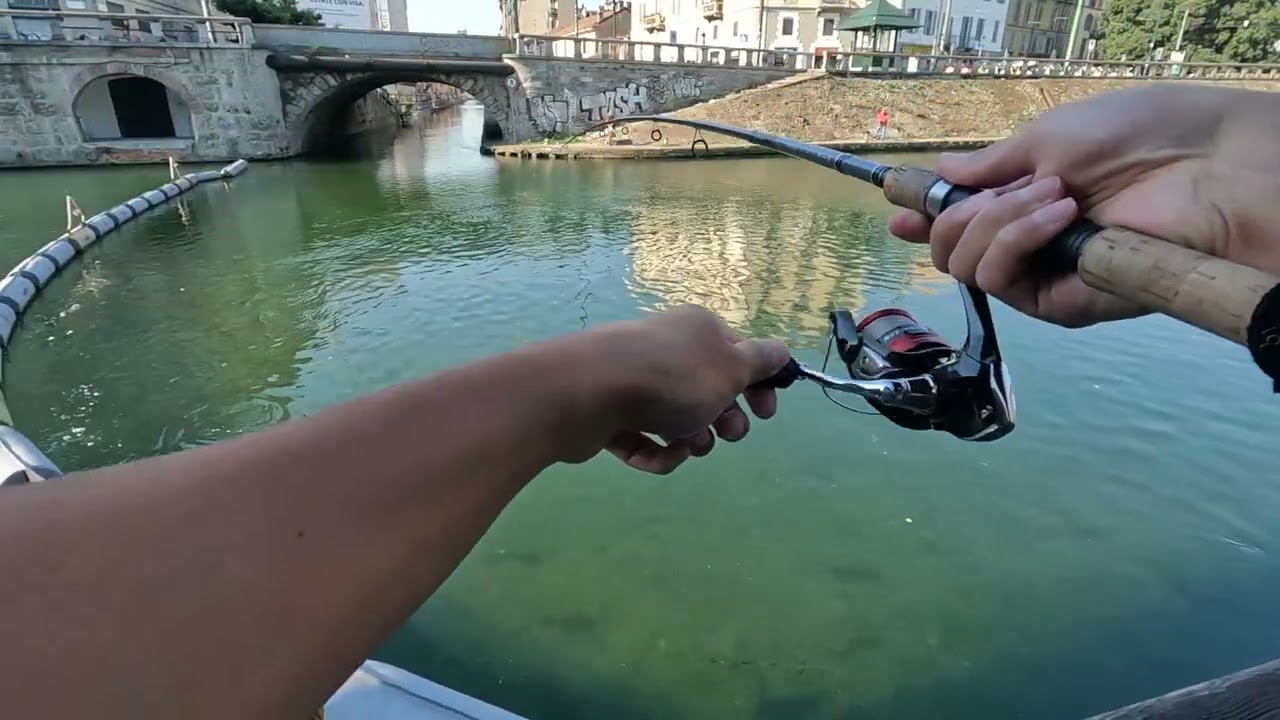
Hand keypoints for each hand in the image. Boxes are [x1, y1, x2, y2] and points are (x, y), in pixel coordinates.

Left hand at [559, 306, 790, 474]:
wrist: (587, 393)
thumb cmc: (670, 379)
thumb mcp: (730, 367)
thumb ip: (761, 361)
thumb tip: (782, 351)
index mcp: (700, 331)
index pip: (741, 354)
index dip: (759, 384)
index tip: (765, 413)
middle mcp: (669, 351)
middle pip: (711, 391)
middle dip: (724, 419)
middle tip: (726, 432)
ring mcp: (638, 383)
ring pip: (680, 420)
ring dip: (691, 439)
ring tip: (686, 444)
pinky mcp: (613, 414)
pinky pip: (647, 439)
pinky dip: (656, 452)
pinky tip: (654, 454)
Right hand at [889, 84, 1279, 327]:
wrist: (1198, 166)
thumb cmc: (1134, 138)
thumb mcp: (1047, 139)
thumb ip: (989, 167)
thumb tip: (942, 175)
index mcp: (1024, 202)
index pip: (961, 225)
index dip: (924, 222)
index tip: (897, 216)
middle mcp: (1029, 244)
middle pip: (950, 253)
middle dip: (955, 217)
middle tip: (995, 192)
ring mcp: (1043, 277)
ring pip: (968, 269)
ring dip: (994, 224)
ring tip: (1050, 195)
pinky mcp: (1060, 303)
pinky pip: (1001, 281)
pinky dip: (1016, 241)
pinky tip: (1058, 214)